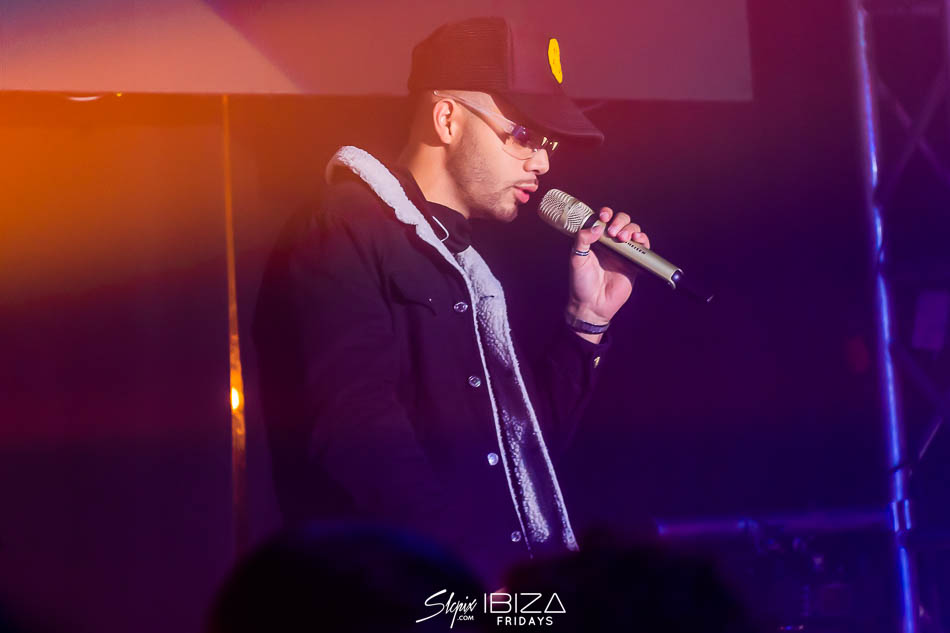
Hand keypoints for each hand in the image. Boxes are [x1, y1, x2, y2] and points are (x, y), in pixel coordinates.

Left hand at [567, 207, 649, 326]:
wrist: (592, 305)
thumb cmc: (581, 283)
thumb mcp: (576, 258)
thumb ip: (582, 240)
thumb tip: (597, 227)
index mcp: (595, 239)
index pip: (604, 219)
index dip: (606, 213)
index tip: (604, 216)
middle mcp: (610, 243)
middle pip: (622, 221)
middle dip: (620, 221)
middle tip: (614, 232)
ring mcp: (623, 252)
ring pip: (633, 231)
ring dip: (631, 229)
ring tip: (623, 238)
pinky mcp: (634, 263)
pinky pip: (643, 247)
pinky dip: (643, 240)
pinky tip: (638, 240)